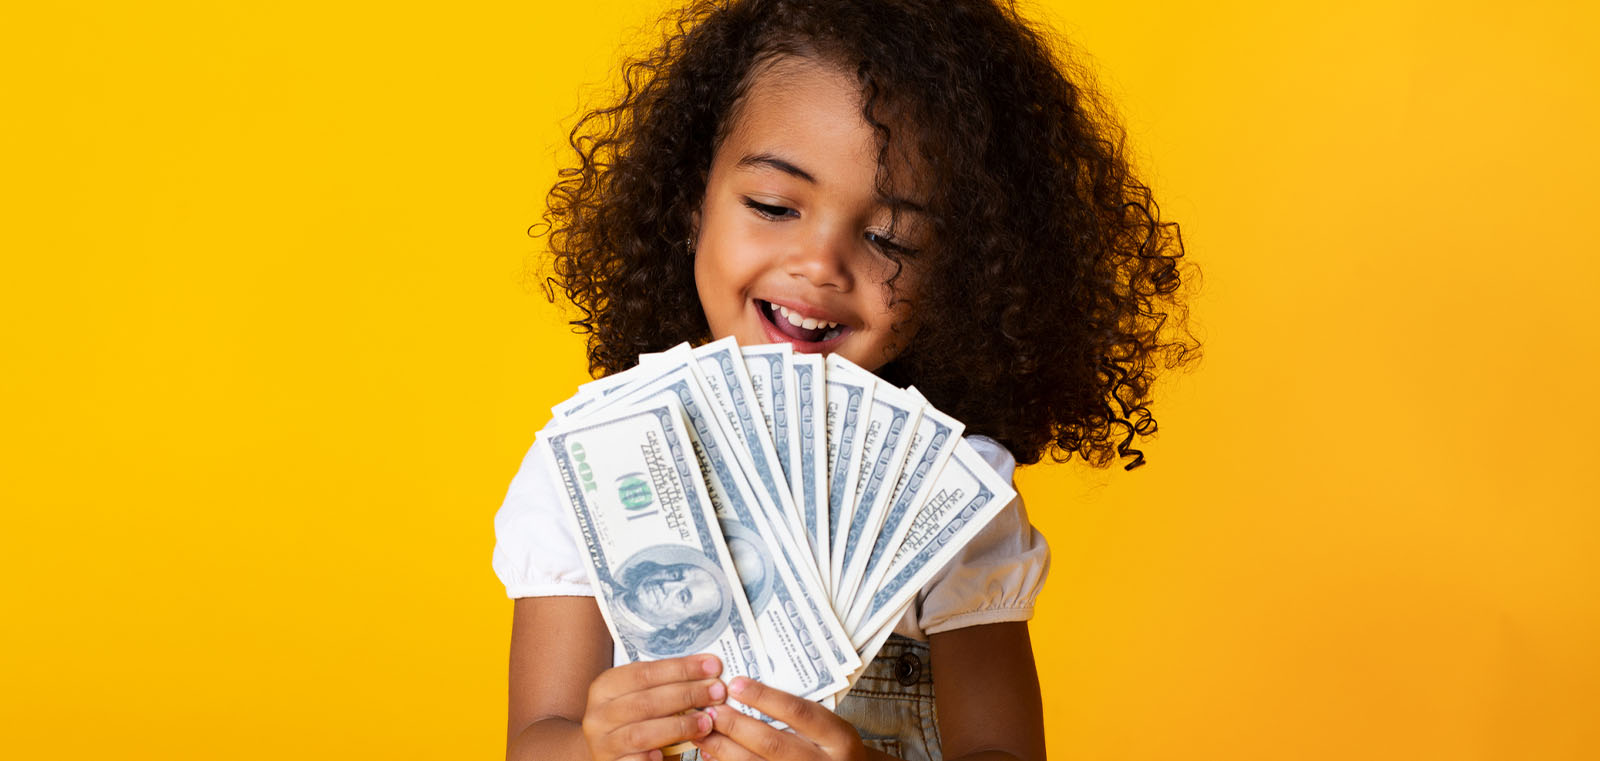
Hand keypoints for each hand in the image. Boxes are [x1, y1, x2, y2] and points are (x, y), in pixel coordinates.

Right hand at [582, 655, 728, 760]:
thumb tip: (709, 668)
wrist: (612, 752)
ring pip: (641, 734)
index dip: (681, 668)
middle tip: (717, 692)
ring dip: (679, 726)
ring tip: (707, 722)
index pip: (644, 672)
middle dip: (687, 695)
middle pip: (645, 702)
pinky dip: (654, 758)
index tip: (712, 666)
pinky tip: (674, 752)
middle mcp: (598, 715)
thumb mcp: (643, 696)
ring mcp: (602, 743)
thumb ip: (666, 685)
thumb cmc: (637, 719)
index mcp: (605, 687)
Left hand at [691, 677, 867, 760]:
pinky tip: (710, 754)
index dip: (764, 697)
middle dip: (736, 726)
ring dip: (723, 749)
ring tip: (703, 731)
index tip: (735, 684)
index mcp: (838, 737)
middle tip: (710, 710)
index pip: (798, 712)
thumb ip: (798, 712)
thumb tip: (745, 690)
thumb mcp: (829, 726)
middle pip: (772, 743)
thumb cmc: (833, 747)